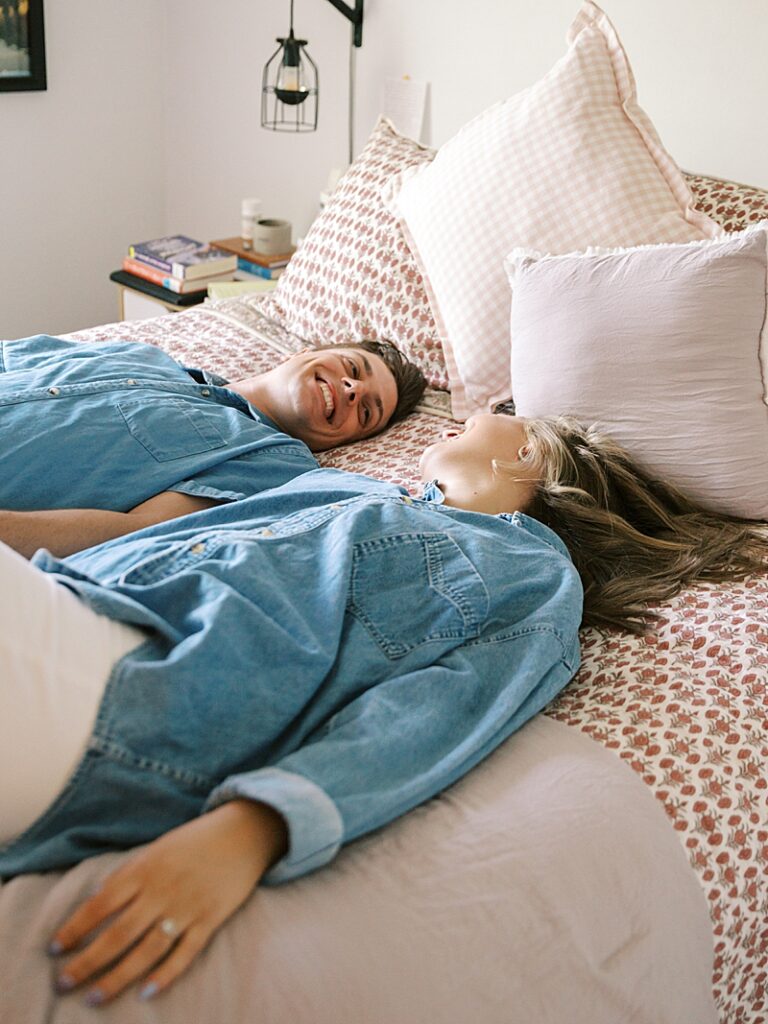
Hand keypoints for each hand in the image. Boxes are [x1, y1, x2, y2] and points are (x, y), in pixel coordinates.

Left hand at [48, 800, 287, 1005]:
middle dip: (87, 962)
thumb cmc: (196, 840)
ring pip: (147, 950)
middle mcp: (163, 890)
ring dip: (117, 977)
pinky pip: (185, 953)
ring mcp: (188, 907)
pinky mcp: (211, 919)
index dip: (75, 928)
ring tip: (93, 999)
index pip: (100, 904)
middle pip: (118, 934)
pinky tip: (145, 993)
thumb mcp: (157, 847)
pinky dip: (165, 974)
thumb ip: (129, 873)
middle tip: (63, 984)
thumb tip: (96, 897)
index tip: (54, 948)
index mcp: (146, 868)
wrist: (245, 832)